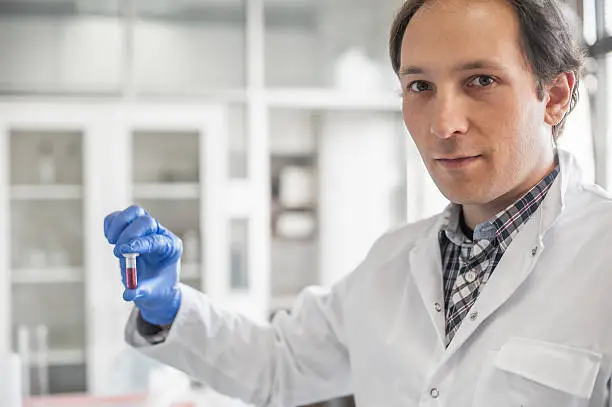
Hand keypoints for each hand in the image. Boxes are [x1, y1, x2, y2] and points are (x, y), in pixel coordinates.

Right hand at [104, 205, 182, 324]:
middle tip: (118, 253)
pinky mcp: (131, 227)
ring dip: (119, 224)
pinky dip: (111, 223)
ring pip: (134, 212)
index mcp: (171, 247)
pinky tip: (110, 238)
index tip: (123, 251)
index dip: (139, 243)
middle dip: (128, 235)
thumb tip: (128, 294)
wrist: (155, 285)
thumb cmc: (156, 288)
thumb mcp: (152, 294)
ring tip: (111, 242)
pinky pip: (119, 216)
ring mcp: (146, 228)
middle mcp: (160, 233)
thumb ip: (141, 293)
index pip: (156, 239)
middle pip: (145, 221)